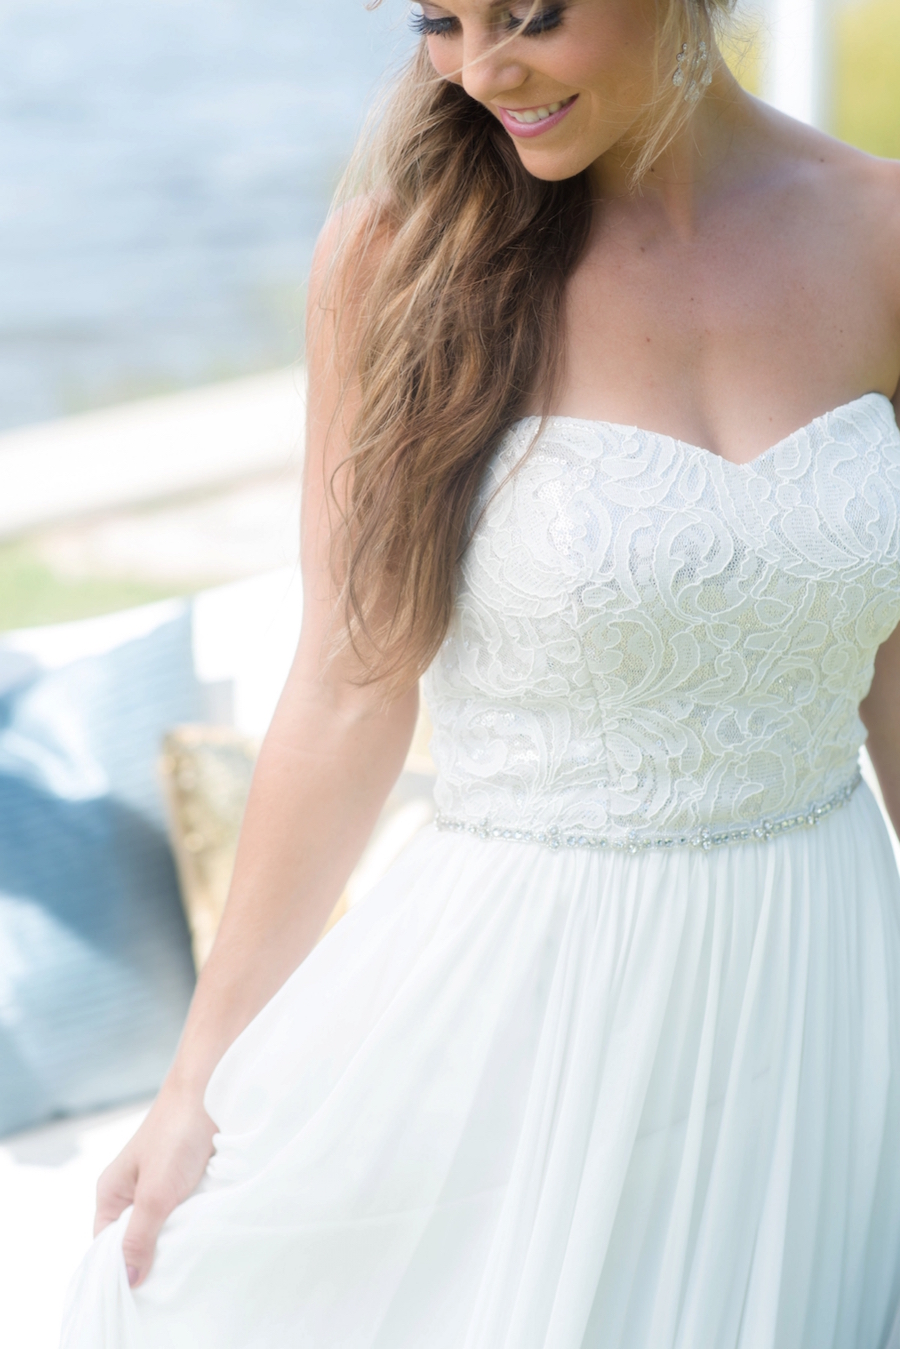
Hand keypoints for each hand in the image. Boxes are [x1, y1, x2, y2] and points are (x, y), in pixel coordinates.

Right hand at [94, 1082, 216, 1289]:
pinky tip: (202, 1233)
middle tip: (170, 1281)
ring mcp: (159, 1184)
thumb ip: (140, 1235)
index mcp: (112, 1192)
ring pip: (162, 1226)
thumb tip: (128, 1280)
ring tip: (188, 1257)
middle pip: (135, 1239)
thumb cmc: (178, 1134)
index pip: (106, 1246)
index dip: (121, 1270)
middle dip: (151, 1257)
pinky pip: (183, 1211)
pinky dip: (192, 1222)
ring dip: (175, 1239)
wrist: (212, 1088)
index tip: (143, 1294)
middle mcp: (131, 1190)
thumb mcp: (156, 1193)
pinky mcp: (185, 1178)